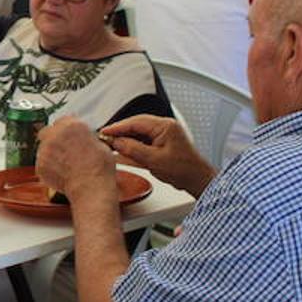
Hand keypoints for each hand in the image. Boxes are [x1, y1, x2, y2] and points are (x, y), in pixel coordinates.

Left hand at [35, 117, 115, 197]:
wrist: (90, 187)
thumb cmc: (99, 168)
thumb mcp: (100, 144)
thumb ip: (87, 137)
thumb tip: (85, 139)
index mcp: (72, 125)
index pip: (63, 120)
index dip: (66, 129)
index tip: (69, 135)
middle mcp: (55, 134)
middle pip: (48, 131)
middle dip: (54, 137)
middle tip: (63, 148)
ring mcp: (45, 149)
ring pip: (44, 147)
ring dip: (51, 152)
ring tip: (64, 163)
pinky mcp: (40, 164)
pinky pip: (42, 162)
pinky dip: (48, 166)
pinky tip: (60, 172)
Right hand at [100, 115, 215, 197]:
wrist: (197, 179)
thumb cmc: (184, 170)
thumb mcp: (154, 160)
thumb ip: (133, 149)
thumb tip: (117, 142)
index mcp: (165, 126)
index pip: (135, 122)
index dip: (118, 127)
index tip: (105, 132)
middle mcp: (164, 127)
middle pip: (135, 126)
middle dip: (120, 133)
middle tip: (105, 139)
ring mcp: (163, 135)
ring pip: (138, 134)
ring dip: (125, 140)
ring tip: (111, 146)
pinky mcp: (161, 144)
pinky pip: (143, 141)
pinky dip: (132, 146)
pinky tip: (122, 152)